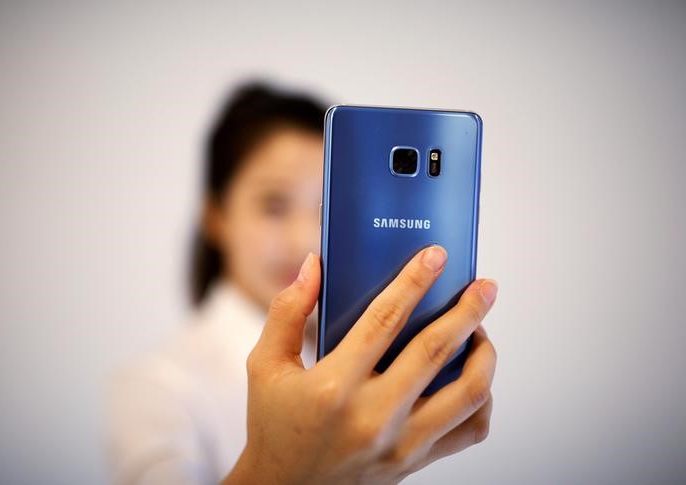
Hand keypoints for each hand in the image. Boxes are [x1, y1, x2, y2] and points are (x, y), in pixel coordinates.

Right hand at [223, 245, 497, 484]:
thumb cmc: (272, 422)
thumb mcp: (265, 364)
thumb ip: (287, 310)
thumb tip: (314, 264)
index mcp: (333, 387)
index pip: (383, 322)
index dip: (413, 282)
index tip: (436, 256)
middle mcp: (373, 417)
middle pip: (435, 352)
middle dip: (467, 311)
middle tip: (484, 286)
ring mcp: (400, 444)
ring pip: (468, 393)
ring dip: (484, 354)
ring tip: (480, 330)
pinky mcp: (415, 461)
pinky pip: (469, 430)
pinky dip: (482, 399)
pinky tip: (472, 376)